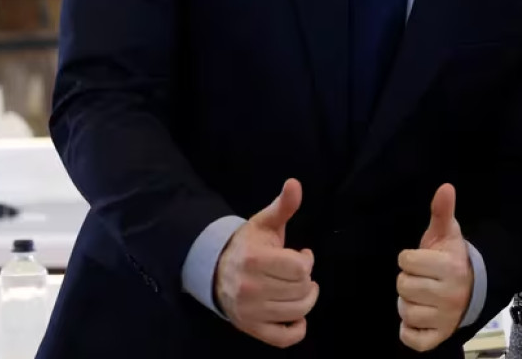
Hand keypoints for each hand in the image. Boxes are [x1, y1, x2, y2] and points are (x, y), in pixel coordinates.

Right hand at [213, 178, 318, 347]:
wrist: (215, 270)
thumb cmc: (247, 244)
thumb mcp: (264, 223)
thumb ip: (283, 206)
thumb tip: (295, 183)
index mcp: (255, 260)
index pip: (301, 268)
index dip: (307, 261)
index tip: (301, 255)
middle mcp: (250, 289)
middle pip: (302, 289)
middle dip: (307, 279)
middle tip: (298, 272)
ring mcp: (250, 312)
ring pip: (298, 312)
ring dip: (306, 299)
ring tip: (299, 287)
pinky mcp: (250, 328)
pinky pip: (284, 339)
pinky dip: (297, 329)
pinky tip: (297, 315)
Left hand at [397, 184, 473, 351]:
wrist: (473, 289)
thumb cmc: (452, 259)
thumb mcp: (447, 234)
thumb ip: (442, 211)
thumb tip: (445, 186)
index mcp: (450, 267)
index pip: (405, 260)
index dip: (410, 258)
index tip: (423, 260)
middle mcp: (449, 294)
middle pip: (402, 286)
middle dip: (409, 280)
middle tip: (423, 279)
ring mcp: (444, 318)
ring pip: (404, 311)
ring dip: (408, 303)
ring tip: (422, 296)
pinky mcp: (438, 337)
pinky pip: (410, 338)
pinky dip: (409, 330)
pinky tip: (420, 317)